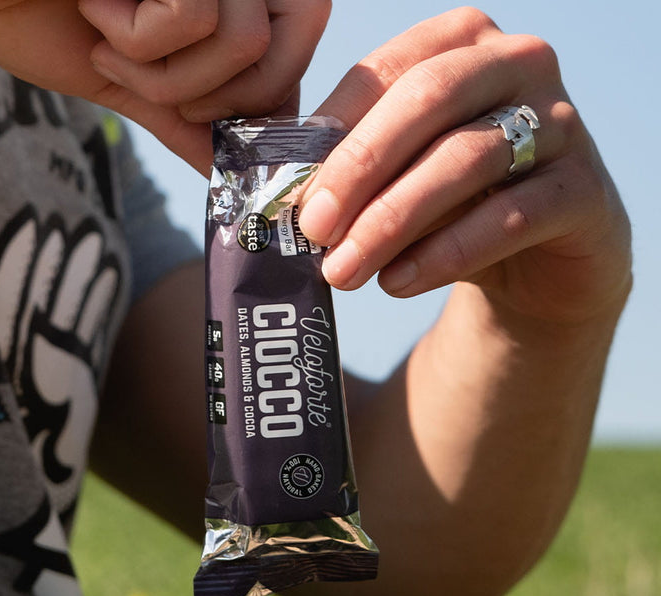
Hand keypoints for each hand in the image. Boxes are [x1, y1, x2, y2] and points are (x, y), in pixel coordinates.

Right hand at [0, 0, 329, 172]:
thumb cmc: (33, 11)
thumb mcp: (118, 79)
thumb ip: (179, 118)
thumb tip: (225, 168)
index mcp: (219, 4)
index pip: (287, 71)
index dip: (253, 113)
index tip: (195, 119)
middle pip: (287, 58)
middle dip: (209, 100)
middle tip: (143, 79)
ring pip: (244, 45)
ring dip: (163, 72)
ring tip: (108, 39)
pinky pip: (197, 19)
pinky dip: (138, 38)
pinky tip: (97, 6)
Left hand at [298, 7, 630, 325]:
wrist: (539, 260)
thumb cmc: (451, 202)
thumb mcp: (398, 172)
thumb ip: (350, 165)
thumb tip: (283, 192)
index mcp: (459, 41)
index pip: (384, 71)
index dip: (332, 130)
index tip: (291, 191)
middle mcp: (518, 63)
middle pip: (427, 99)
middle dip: (359, 168)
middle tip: (314, 229)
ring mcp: (561, 122)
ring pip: (465, 160)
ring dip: (392, 220)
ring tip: (343, 270)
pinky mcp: (584, 190)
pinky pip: (509, 217)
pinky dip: (445, 253)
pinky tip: (397, 282)